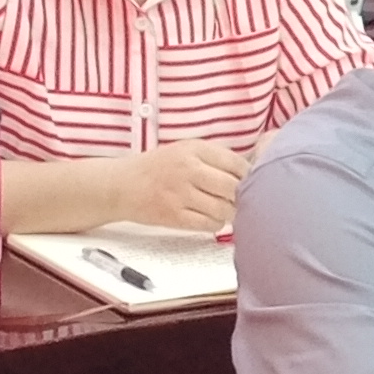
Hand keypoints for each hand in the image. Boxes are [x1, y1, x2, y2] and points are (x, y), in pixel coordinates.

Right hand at [128, 140, 252, 231]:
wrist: (121, 185)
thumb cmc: (157, 167)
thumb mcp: (184, 150)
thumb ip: (213, 157)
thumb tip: (249, 171)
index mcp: (193, 149)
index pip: (235, 162)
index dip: (249, 175)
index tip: (251, 181)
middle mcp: (188, 169)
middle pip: (233, 187)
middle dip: (242, 196)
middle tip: (240, 199)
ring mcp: (180, 194)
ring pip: (223, 209)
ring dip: (230, 212)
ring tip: (225, 210)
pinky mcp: (174, 216)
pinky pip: (208, 224)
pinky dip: (216, 224)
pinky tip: (211, 218)